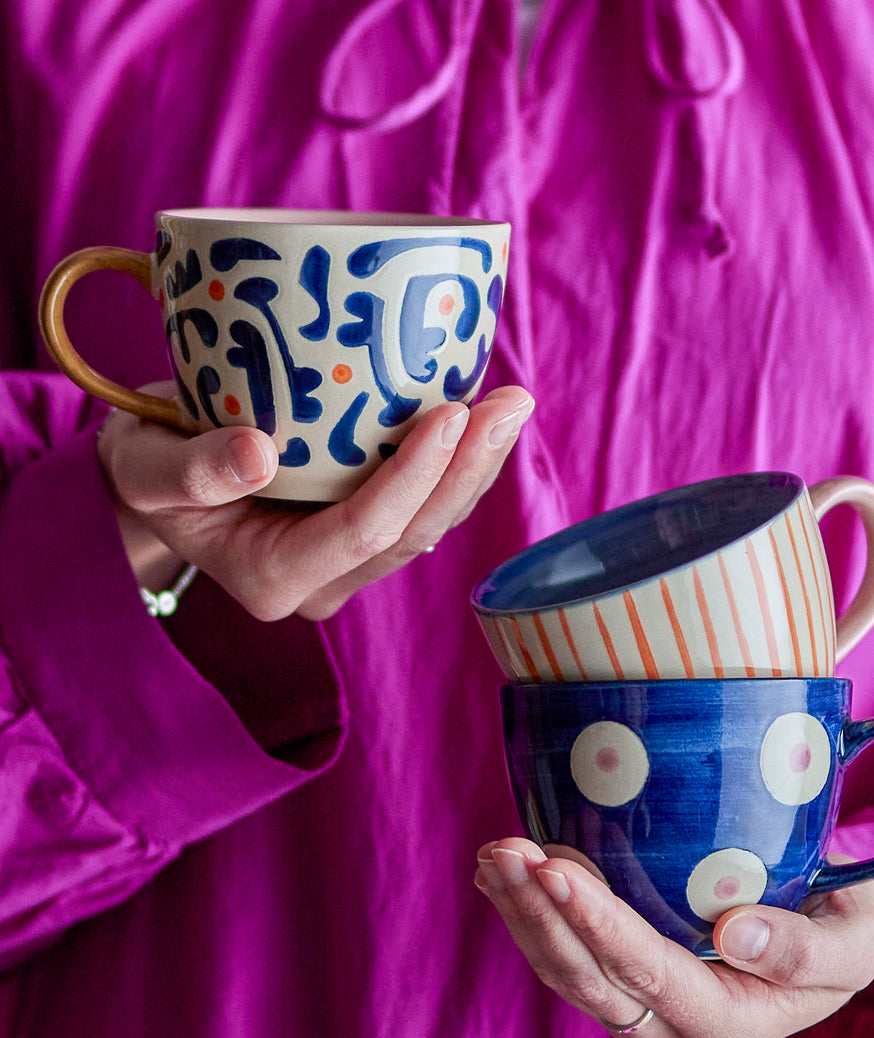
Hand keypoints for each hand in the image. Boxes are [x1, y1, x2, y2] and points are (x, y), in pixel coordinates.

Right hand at [98, 382, 533, 619]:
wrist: (153, 480)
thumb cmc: (144, 469)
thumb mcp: (144, 468)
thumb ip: (190, 469)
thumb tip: (257, 453)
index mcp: (273, 578)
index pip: (361, 532)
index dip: (412, 476)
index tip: (449, 412)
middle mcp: (322, 582)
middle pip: (413, 532)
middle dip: (468, 470)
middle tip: (511, 400)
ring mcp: (346, 562)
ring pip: (427, 523)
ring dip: (475, 466)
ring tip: (511, 400)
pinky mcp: (361, 534)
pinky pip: (419, 504)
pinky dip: (454, 461)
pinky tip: (480, 412)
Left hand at [474, 839, 873, 1037]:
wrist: (820, 943)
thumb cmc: (841, 933)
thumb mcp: (854, 942)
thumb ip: (805, 950)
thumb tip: (733, 934)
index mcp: (729, 1029)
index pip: (648, 972)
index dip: (596, 921)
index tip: (553, 868)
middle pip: (588, 978)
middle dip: (539, 910)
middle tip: (502, 849)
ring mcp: (640, 1020)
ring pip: (564, 973)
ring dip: (521, 912)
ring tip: (494, 853)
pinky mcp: (618, 994)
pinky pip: (562, 962)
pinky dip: (529, 916)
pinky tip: (503, 877)